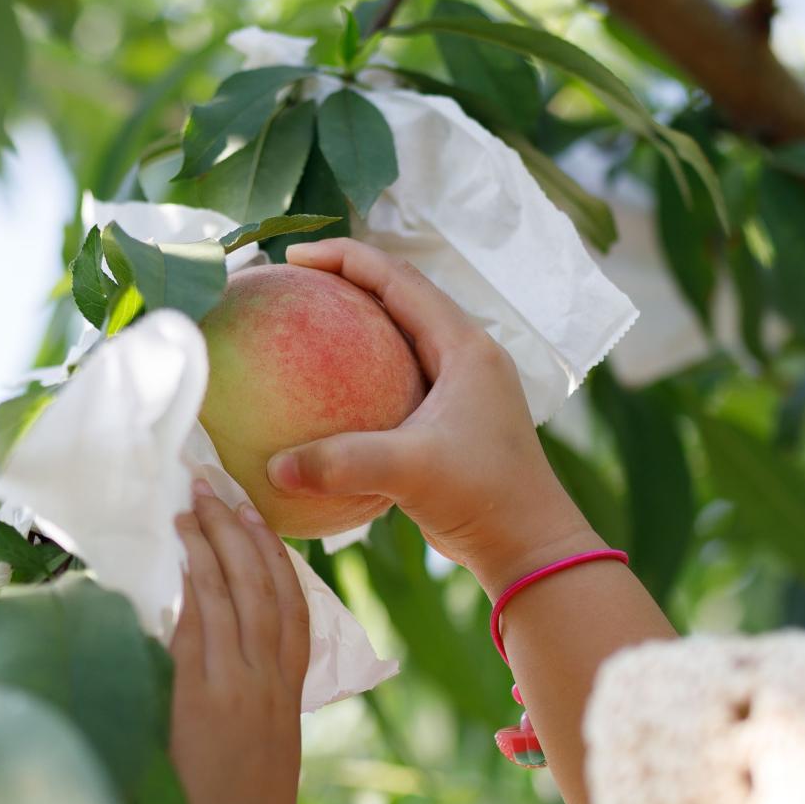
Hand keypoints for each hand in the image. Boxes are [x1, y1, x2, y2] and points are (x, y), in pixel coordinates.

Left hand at [169, 481, 310, 803]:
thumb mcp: (261, 749)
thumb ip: (246, 699)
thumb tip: (216, 663)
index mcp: (289, 693)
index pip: (292, 606)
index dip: (274, 556)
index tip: (254, 517)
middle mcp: (271, 681)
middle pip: (264, 587)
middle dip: (240, 532)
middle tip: (216, 488)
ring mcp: (239, 685)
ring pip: (233, 595)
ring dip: (212, 544)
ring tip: (191, 504)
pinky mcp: (205, 697)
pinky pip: (201, 624)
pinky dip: (194, 583)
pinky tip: (180, 554)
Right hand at [266, 239, 600, 596]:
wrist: (530, 547)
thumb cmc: (485, 497)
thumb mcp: (412, 471)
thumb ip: (344, 462)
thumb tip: (275, 467)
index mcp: (465, 347)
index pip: (399, 279)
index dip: (346, 258)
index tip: (295, 255)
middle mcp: (465, 358)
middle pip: (397, 298)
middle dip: (345, 282)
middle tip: (293, 283)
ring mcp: (458, 391)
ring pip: (396, 340)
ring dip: (353, 328)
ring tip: (303, 328)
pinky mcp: (447, 424)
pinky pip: (393, 383)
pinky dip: (356, 379)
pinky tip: (320, 400)